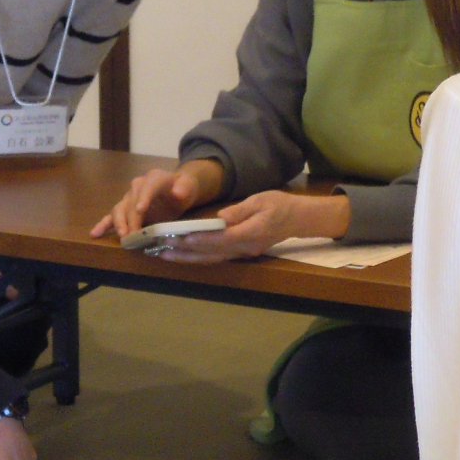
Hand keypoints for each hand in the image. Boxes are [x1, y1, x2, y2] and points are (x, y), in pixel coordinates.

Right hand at [91, 159, 224, 239]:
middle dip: (130, 219)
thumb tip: (178, 192)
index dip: (143, 197)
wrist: (178, 190)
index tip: (140, 210)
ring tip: (122, 236)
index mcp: (153, 178)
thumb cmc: (183, 188)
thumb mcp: (189, 186)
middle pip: (131, 202)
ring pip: (119, 209)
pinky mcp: (126, 209)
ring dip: (118, 223)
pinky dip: (103, 225)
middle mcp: (138, 186)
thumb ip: (185, 188)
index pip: (147, 186)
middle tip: (132, 234)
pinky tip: (94, 234)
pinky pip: (112, 216)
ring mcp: (129, 198)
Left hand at [155, 190, 351, 263]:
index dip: (202, 239)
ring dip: (187, 258)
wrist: (297, 219)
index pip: (223, 238)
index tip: (183, 237)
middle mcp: (245, 248)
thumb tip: (221, 217)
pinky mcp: (239, 254)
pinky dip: (197, 258)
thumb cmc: (279, 205)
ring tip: (164, 254)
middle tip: (162, 247)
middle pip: (212, 253)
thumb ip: (241, 210)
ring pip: (211, 259)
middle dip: (186, 251)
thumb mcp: (262, 200)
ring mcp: (242, 254)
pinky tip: (181, 255)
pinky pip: (215, 258)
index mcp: (251, 233)